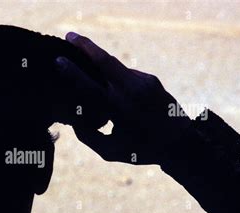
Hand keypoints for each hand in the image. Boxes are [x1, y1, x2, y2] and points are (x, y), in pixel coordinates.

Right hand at [56, 32, 190, 164]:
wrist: (181, 141)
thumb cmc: (141, 150)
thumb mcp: (109, 151)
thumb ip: (88, 136)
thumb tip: (72, 118)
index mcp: (118, 110)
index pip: (89, 85)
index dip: (72, 71)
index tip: (58, 59)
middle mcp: (130, 91)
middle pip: (104, 60)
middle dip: (84, 45)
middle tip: (69, 35)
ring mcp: (142, 82)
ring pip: (114, 66)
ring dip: (98, 61)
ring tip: (84, 62)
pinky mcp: (150, 79)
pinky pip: (126, 74)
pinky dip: (115, 78)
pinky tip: (116, 91)